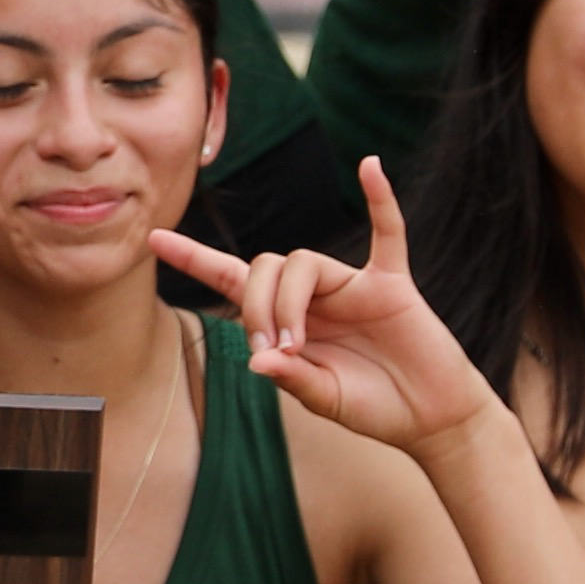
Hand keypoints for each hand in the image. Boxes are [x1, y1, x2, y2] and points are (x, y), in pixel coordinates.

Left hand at [156, 158, 494, 452]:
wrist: (430, 417)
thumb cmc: (373, 407)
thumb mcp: (323, 399)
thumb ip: (292, 379)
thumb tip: (257, 361)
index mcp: (289, 321)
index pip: (233, 279)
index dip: (195, 259)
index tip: (154, 238)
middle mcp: (315, 296)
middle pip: (266, 266)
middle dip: (257, 306)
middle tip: (273, 350)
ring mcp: (354, 286)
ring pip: (304, 260)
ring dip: (289, 301)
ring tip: (297, 344)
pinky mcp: (393, 285)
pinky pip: (388, 233)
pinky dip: (381, 200)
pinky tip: (370, 166)